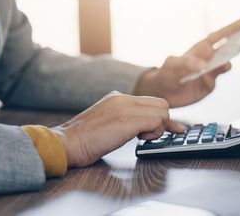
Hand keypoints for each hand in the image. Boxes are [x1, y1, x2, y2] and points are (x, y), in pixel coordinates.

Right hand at [50, 91, 185, 166]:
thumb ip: (123, 120)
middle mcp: (123, 98)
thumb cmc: (83, 140)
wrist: (66, 143)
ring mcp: (125, 107)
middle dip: (162, 122)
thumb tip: (142, 128)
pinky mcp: (128, 120)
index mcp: (117, 98)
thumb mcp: (106, 123)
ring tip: (140, 138)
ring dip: (158, 128)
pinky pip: (157, 120)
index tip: (173, 128)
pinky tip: (140, 139)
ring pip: (163, 111)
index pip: (151, 101)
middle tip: (148, 136)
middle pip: (162, 104)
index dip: (162, 116)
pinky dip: (155, 132)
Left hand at [133, 18, 239, 107]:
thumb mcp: (173, 65)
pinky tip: (210, 78)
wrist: (163, 93)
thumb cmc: (167, 73)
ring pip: (225, 64)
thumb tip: (204, 66)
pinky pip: (217, 79)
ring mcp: (211, 71)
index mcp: (201, 48)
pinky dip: (215, 78)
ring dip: (227, 61)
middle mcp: (209, 58)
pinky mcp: (210, 84)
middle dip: (238, 41)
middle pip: (227, 48)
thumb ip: (187, 64)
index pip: (220, 36)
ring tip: (225, 61)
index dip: (232, 28)